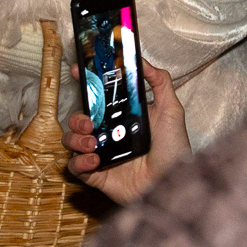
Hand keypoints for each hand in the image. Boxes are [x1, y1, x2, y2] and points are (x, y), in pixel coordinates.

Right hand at [65, 58, 188, 204]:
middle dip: (77, 118)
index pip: (97, 98)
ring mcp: (101, 155)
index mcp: (122, 117)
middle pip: (78, 119)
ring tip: (92, 143)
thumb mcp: (171, 111)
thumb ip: (160, 83)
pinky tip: (95, 160)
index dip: (84, 85)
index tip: (76, 71)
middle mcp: (108, 135)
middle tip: (89, 122)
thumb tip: (143, 61)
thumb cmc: (174, 151)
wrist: (172, 185)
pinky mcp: (96, 175)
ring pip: (72, 141)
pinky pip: (75, 166)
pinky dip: (79, 161)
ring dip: (76, 138)